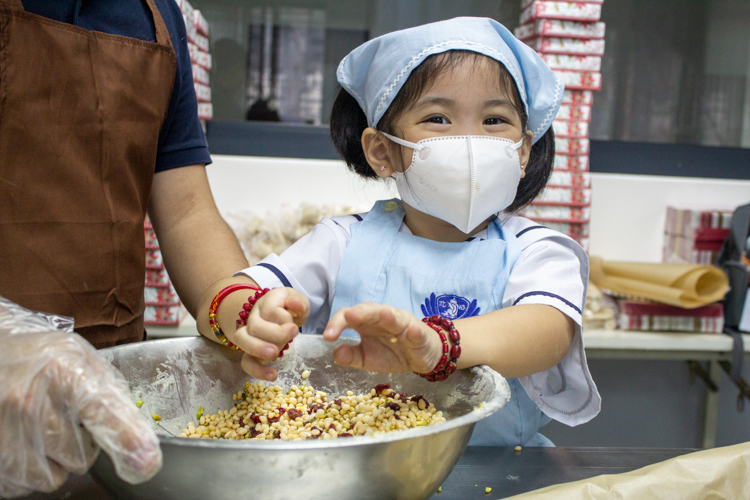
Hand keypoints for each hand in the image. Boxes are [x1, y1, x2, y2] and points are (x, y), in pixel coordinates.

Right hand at [0, 330, 161, 496]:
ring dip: (57, 461)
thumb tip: (139, 440)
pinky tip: (25, 441)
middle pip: (83, 456)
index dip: (127, 438)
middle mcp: (28, 404)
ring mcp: (4, 434)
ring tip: (43, 430)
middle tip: (67, 420)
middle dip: (83, 444)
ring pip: (55, 477)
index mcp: (61, 372)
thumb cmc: (38, 358)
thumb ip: (111, 393)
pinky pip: (25, 486)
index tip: (145, 461)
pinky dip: (31, 470)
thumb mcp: (80, 358)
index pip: (101, 411)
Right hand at [226, 287, 308, 380]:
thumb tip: (293, 304)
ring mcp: (250, 334)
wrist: (280, 313)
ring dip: (259, 349)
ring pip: (243, 340)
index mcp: (268, 302)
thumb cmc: (290, 308)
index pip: (270, 309)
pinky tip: (273, 375)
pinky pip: (246, 362)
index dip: (282, 318)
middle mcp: (254, 316)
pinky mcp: (251, 351)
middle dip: (275, 334)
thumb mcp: (298, 301)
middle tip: (291, 336)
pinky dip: (258, 370)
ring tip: (275, 354)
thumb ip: (298, 302)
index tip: (294, 326)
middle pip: (255, 325)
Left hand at [322, 303, 442, 373]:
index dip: (337, 324)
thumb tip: (334, 353)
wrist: (420, 356)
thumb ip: (351, 356)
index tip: (327, 337)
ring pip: (393, 316)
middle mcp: (382, 318)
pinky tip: (413, 331)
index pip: (348, 317)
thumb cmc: (391, 353)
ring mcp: (401, 323)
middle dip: (359, 313)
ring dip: (387, 314)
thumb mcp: (367, 358)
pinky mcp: (419, 332)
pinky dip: (414, 330)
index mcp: (366, 323)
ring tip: (382, 315)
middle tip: (349, 317)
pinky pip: (416, 330)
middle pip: (369, 311)